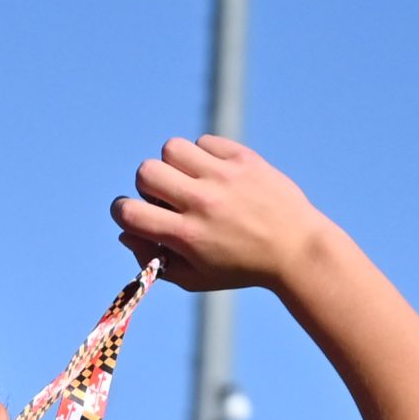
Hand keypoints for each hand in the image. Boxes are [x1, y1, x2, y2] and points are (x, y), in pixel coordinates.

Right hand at [111, 136, 326, 292]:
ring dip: (174, 165)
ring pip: (172, 148)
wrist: (296, 248)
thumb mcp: (195, 277)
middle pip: (146, 172)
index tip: (134, 215)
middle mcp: (202, 203)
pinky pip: (204, 142)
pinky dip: (203, 156)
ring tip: (192, 182)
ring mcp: (223, 177)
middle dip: (148, 186)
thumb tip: (126, 231)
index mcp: (187, 236)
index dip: (122, 212)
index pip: (130, 213)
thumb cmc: (241, 268)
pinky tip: (216, 175)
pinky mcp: (242, 158)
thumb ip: (154, 260)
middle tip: (168, 199)